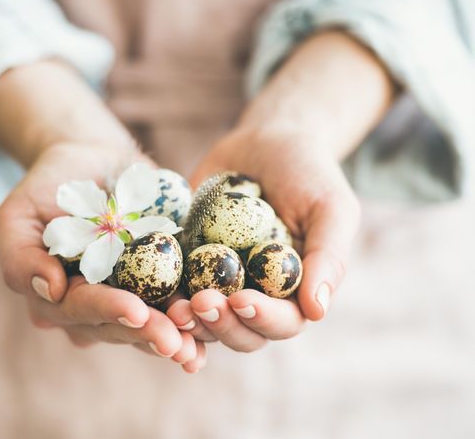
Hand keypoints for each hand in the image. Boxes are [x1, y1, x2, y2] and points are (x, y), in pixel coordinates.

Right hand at [0, 142, 206, 371]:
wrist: (90, 161)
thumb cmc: (49, 188)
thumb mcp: (18, 214)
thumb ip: (21, 256)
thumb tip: (50, 290)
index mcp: (57, 298)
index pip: (80, 309)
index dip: (108, 311)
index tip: (135, 311)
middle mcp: (92, 306)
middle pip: (119, 326)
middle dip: (147, 334)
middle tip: (175, 341)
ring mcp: (127, 296)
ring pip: (149, 325)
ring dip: (175, 336)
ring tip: (196, 346)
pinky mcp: (158, 280)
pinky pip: (175, 304)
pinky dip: (194, 318)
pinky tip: (211, 329)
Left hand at [165, 31, 391, 351]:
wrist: (267, 142)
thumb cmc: (308, 174)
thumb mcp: (330, 208)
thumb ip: (328, 257)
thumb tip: (318, 310)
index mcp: (293, 294)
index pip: (283, 323)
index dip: (262, 319)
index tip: (242, 299)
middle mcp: (256, 296)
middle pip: (239, 332)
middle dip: (220, 324)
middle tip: (200, 303)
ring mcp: (218, 283)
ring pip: (202, 320)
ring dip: (188, 320)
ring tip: (172, 306)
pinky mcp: (187, 263)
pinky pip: (172, 287)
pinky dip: (160, 297)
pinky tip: (144, 292)